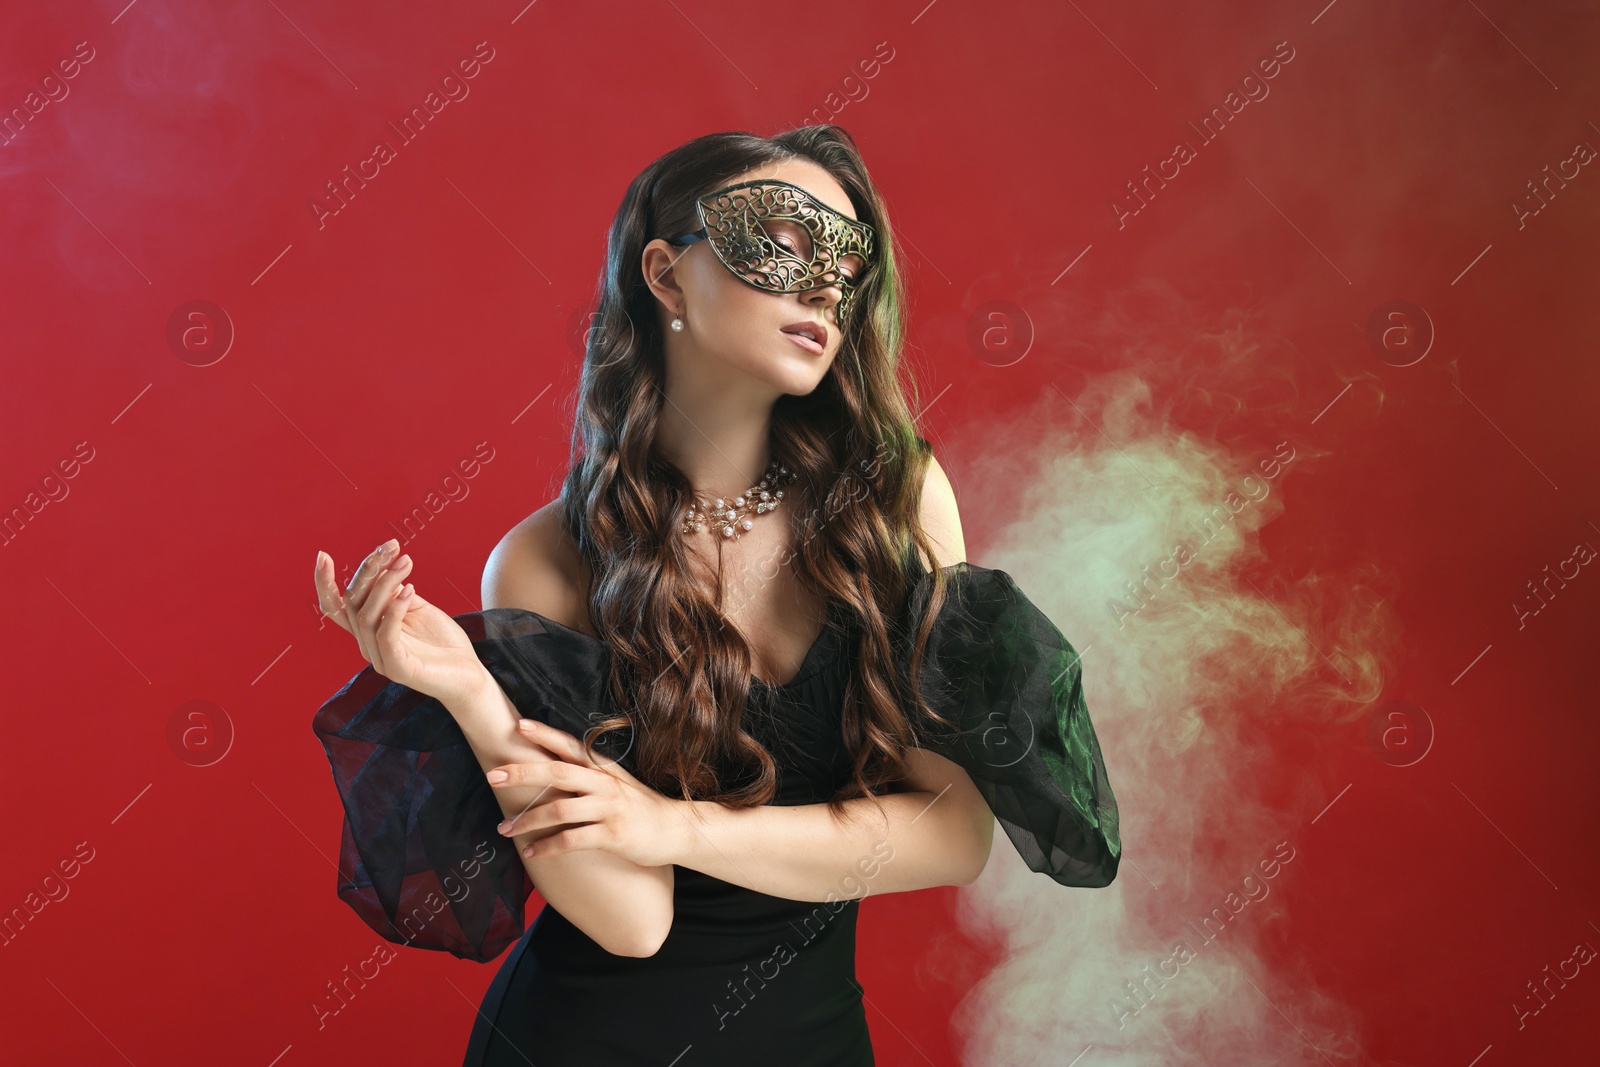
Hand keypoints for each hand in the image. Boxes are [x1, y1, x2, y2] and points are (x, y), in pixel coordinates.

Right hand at [313, 539, 488, 705]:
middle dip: (369, 569)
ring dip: (386, 583)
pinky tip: (410, 590)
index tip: (322, 555)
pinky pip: (386, 634)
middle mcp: (368, 645)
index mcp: (369, 630)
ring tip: (406, 562)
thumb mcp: (416, 608)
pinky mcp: (398, 668)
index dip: (324, 583)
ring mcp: (381, 658)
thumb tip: (382, 569)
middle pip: (353, 602)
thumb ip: (396, 592)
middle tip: (392, 546)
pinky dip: (395, 608)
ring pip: (367, 614)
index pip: (338, 607)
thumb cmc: (443, 642)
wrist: (470, 674)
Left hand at [488, 718, 686, 868]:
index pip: (570, 745)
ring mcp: (609, 809)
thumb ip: (589, 776)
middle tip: (493, 775)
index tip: (518, 725)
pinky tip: (531, 853)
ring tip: (505, 829)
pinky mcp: (613, 835)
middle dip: (523, 773)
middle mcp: (605, 784)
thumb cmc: (641, 808)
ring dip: (528, 820)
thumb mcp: (617, 784)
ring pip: (560, 809)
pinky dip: (547, 847)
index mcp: (603, 769)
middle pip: (557, 772)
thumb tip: (553, 771)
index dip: (544, 734)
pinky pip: (572, 840)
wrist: (676, 830)